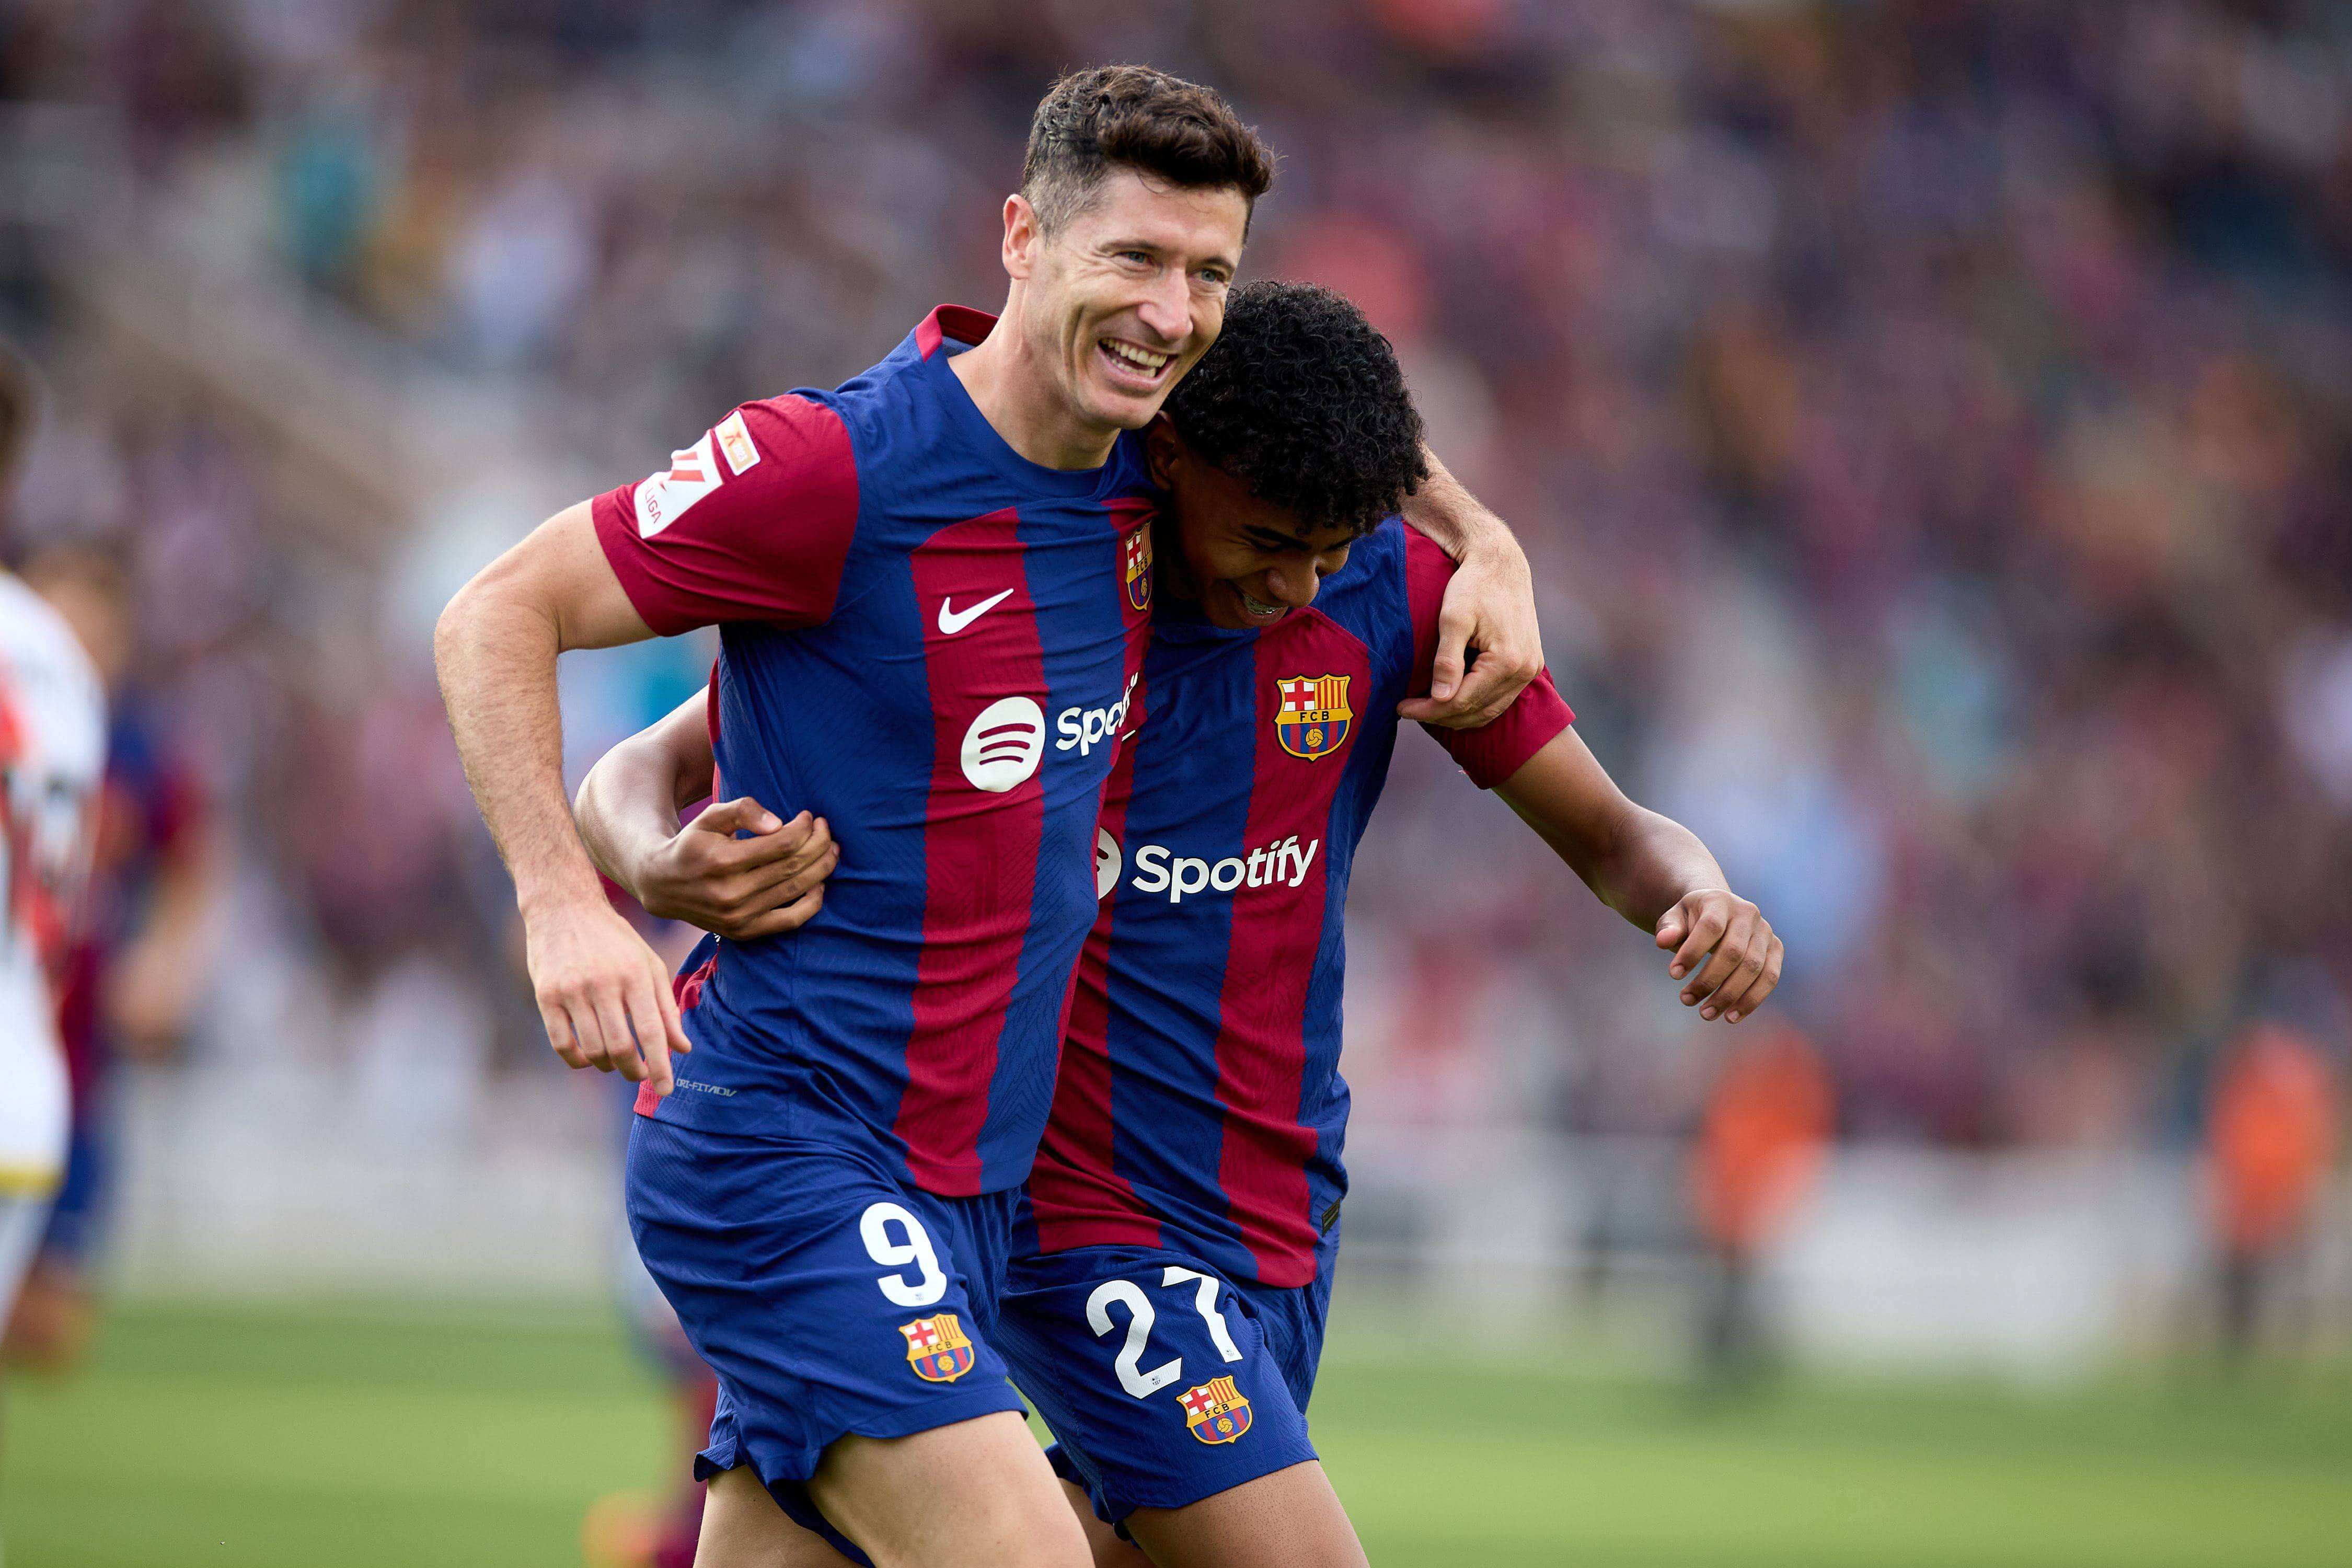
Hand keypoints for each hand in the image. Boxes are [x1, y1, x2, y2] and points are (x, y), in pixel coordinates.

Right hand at [524, 895, 691, 1092]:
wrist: (564, 908)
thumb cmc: (615, 939)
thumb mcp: (649, 964)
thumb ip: (667, 1007)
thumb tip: (683, 1049)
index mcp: (635, 974)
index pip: (651, 1030)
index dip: (661, 1065)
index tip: (665, 1091)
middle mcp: (603, 983)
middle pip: (621, 1047)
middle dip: (634, 1071)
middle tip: (641, 1075)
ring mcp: (571, 990)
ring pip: (593, 1049)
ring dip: (608, 1066)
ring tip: (617, 1063)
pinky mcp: (546, 996)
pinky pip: (561, 1044)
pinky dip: (578, 1060)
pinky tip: (589, 1059)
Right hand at [635, 798, 837, 940]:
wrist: (663, 884)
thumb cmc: (693, 843)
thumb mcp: (710, 817)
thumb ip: (743, 810)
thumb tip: (778, 824)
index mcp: (723, 861)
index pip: (783, 844)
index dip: (804, 828)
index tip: (808, 816)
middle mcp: (731, 893)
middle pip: (793, 866)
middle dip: (819, 844)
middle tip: (826, 829)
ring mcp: (739, 916)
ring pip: (796, 890)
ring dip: (822, 868)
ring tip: (832, 850)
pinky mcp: (744, 932)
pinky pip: (790, 921)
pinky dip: (812, 903)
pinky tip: (820, 884)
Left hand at [1397, 535, 1543, 728]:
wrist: (1501, 563)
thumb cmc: (1474, 585)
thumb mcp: (1453, 619)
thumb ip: (1446, 661)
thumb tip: (1439, 699)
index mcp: (1507, 661)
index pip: (1461, 702)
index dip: (1428, 710)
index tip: (1401, 707)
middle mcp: (1524, 670)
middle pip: (1476, 712)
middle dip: (1439, 716)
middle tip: (1409, 710)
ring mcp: (1530, 669)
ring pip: (1490, 711)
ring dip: (1457, 715)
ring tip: (1426, 709)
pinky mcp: (1529, 664)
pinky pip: (1500, 698)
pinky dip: (1475, 705)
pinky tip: (1451, 699)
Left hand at [1655, 889, 1782, 1022]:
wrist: (1718, 912)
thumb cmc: (1692, 919)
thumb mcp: (1675, 918)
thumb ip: (1668, 928)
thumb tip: (1663, 941)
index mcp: (1720, 901)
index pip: (1710, 927)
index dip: (1693, 952)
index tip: (1673, 975)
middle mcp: (1748, 913)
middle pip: (1734, 951)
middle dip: (1709, 980)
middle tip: (1686, 1000)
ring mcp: (1765, 932)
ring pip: (1754, 968)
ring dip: (1729, 995)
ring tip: (1706, 1014)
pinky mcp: (1776, 949)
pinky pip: (1770, 978)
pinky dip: (1752, 1000)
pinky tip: (1731, 1016)